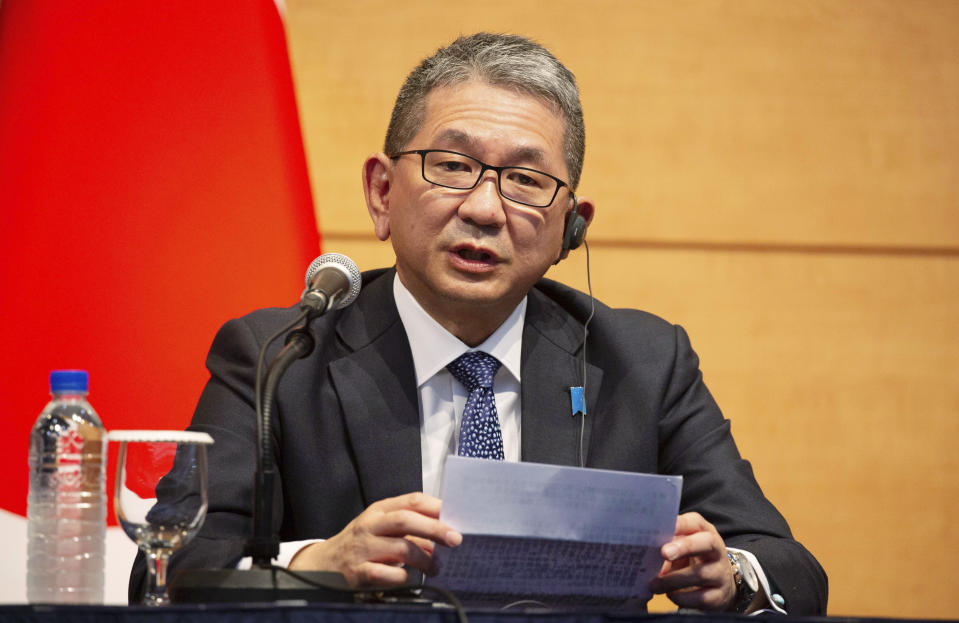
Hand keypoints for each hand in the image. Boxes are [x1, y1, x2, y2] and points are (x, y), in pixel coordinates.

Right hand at [288, 492, 461, 587]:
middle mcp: (370, 525)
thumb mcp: (381, 526)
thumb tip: (444, 534)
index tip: (456, 515)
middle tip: (455, 539)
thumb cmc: (361, 544)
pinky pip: (386, 573)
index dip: (436, 506)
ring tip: (435, 568)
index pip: (411, 500)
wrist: (323, 565)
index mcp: (379, 510)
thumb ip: (409, 526)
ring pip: (400, 548)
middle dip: (434, 529)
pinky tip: (408, 578)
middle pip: (406, 520)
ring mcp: (362, 548)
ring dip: (424, 558)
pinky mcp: (357, 572)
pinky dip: (402, 576)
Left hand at [648, 512, 735, 610]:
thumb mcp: (682, 548)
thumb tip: (646, 555)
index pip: (695, 522)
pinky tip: (671, 595)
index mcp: (705, 532)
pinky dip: (682, 597)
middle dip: (684, 547)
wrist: (719, 584)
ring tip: (655, 585)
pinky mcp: (719, 595)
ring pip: (700, 574)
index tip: (660, 528)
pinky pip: (701, 597)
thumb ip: (667, 545)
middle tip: (664, 553)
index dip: (679, 524)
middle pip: (706, 543)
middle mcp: (717, 551)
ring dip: (673, 580)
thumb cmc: (693, 560)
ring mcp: (720, 573)